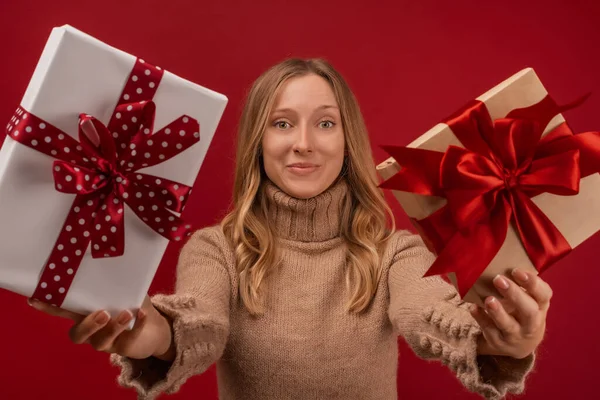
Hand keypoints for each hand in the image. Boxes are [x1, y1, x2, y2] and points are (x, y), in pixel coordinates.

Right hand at [28, 295, 174, 360]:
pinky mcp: (125, 349)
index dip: (49, 307)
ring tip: (127, 313)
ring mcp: (107, 342)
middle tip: (102, 313)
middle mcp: (91, 331)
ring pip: (101, 341)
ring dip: (114, 327)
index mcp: (85, 314)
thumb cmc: (131, 304)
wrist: (155, 328)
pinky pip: (129, 340)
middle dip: (88, 325)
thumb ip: (113, 281)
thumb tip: (109, 257)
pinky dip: (137, 326)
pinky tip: (142, 314)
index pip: (64, 311)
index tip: (35, 299)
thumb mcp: (122, 291)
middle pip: (77, 335)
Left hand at [470, 268, 551, 358]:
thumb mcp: (529, 299)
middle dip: (514, 295)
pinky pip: (489, 331)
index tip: (517, 271)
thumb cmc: (522, 311)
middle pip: (529, 311)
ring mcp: (515, 334)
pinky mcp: (498, 341)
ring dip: (497, 312)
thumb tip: (501, 261)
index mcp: (540, 306)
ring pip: (508, 325)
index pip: (543, 295)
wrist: (520, 344)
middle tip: (498, 279)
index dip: (532, 283)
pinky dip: (481, 319)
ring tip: (488, 299)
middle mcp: (531, 323)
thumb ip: (521, 284)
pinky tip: (474, 308)